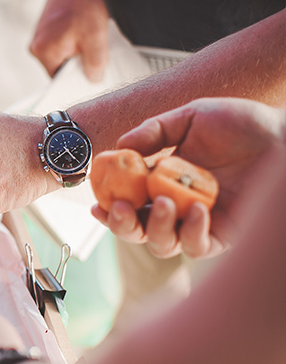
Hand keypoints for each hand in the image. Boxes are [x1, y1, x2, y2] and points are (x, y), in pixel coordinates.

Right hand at [29, 0, 109, 81]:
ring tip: (84, 37)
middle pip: (59, 70)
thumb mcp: (96, 35)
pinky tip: (78, 33)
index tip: (90, 68)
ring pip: (60, 60)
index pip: (60, 80)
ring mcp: (37, 42)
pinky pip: (58, 50)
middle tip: (90, 47)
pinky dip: (71, 45)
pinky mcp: (43, 36)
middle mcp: (36, 49)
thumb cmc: (82, 5)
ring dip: (75, 54)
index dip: (77, 77)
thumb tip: (93, 79)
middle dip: (77, 64)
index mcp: (44, 52)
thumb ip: (95, 61)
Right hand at [92, 97, 285, 258]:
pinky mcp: (225, 234)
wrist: (285, 134)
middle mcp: (177, 206)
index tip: (97, 204)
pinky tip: (198, 210)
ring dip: (155, 228)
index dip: (110, 209)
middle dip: (122, 226)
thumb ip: (153, 131)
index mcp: (163, 182)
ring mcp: (200, 222)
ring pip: (163, 245)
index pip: (129, 203)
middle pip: (139, 231)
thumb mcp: (190, 117)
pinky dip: (192, 232)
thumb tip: (119, 147)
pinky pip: (199, 246)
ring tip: (163, 202)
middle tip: (120, 209)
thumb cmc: (242, 124)